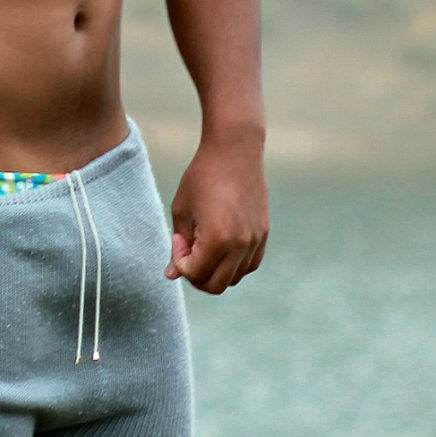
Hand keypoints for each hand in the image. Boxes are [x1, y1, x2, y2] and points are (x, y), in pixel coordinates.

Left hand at [165, 126, 269, 294]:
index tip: (178, 239)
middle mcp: (241, 244)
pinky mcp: (263, 234)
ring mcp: (256, 240)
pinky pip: (249, 264)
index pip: (195, 274)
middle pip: (216, 286)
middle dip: (196, 275)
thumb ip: (178, 246)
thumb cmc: (202, 177)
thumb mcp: (182, 210)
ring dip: (215, 270)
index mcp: (217, 239)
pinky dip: (233, 264)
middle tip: (187, 252)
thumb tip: (172, 275)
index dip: (180, 262)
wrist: (235, 150)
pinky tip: (220, 244)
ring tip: (203, 244)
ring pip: (234, 278)